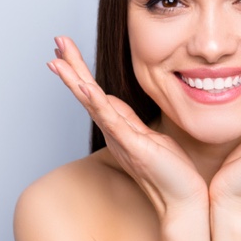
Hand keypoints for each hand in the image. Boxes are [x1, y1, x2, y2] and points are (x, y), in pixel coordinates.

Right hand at [48, 36, 208, 216]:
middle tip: (56, 40)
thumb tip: (114, 101)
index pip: (95, 93)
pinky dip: (96, 103)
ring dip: (74, 79)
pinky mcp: (133, 146)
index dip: (80, 71)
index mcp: (119, 128)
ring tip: (58, 59)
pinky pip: (111, 121)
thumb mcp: (150, 137)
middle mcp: (114, 132)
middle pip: (87, 93)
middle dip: (71, 66)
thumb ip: (130, 120)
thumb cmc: (172, 172)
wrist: (184, 199)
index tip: (65, 50)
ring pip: (92, 103)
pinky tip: (83, 87)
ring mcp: (121, 139)